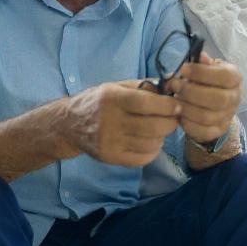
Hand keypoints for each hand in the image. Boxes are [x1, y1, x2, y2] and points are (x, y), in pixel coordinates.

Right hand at [59, 81, 183, 167]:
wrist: (69, 124)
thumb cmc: (98, 102)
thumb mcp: (116, 86)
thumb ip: (144, 86)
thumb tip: (172, 87)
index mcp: (112, 98)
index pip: (146, 103)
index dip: (167, 106)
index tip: (177, 105)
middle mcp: (110, 121)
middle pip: (152, 126)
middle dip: (171, 123)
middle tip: (174, 119)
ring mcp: (110, 142)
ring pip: (150, 144)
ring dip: (162, 137)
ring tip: (160, 130)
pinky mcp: (111, 158)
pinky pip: (141, 159)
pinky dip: (152, 151)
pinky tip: (150, 142)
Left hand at [163, 53, 241, 144]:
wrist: (213, 104)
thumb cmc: (206, 81)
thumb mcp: (206, 67)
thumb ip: (202, 63)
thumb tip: (200, 56)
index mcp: (235, 78)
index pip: (225, 76)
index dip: (202, 73)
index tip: (183, 70)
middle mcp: (235, 98)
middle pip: (217, 99)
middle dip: (191, 92)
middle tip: (174, 85)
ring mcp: (228, 117)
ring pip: (207, 117)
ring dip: (186, 107)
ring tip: (174, 99)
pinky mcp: (217, 131)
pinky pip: (202, 131)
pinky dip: (186, 122)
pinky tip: (178, 112)